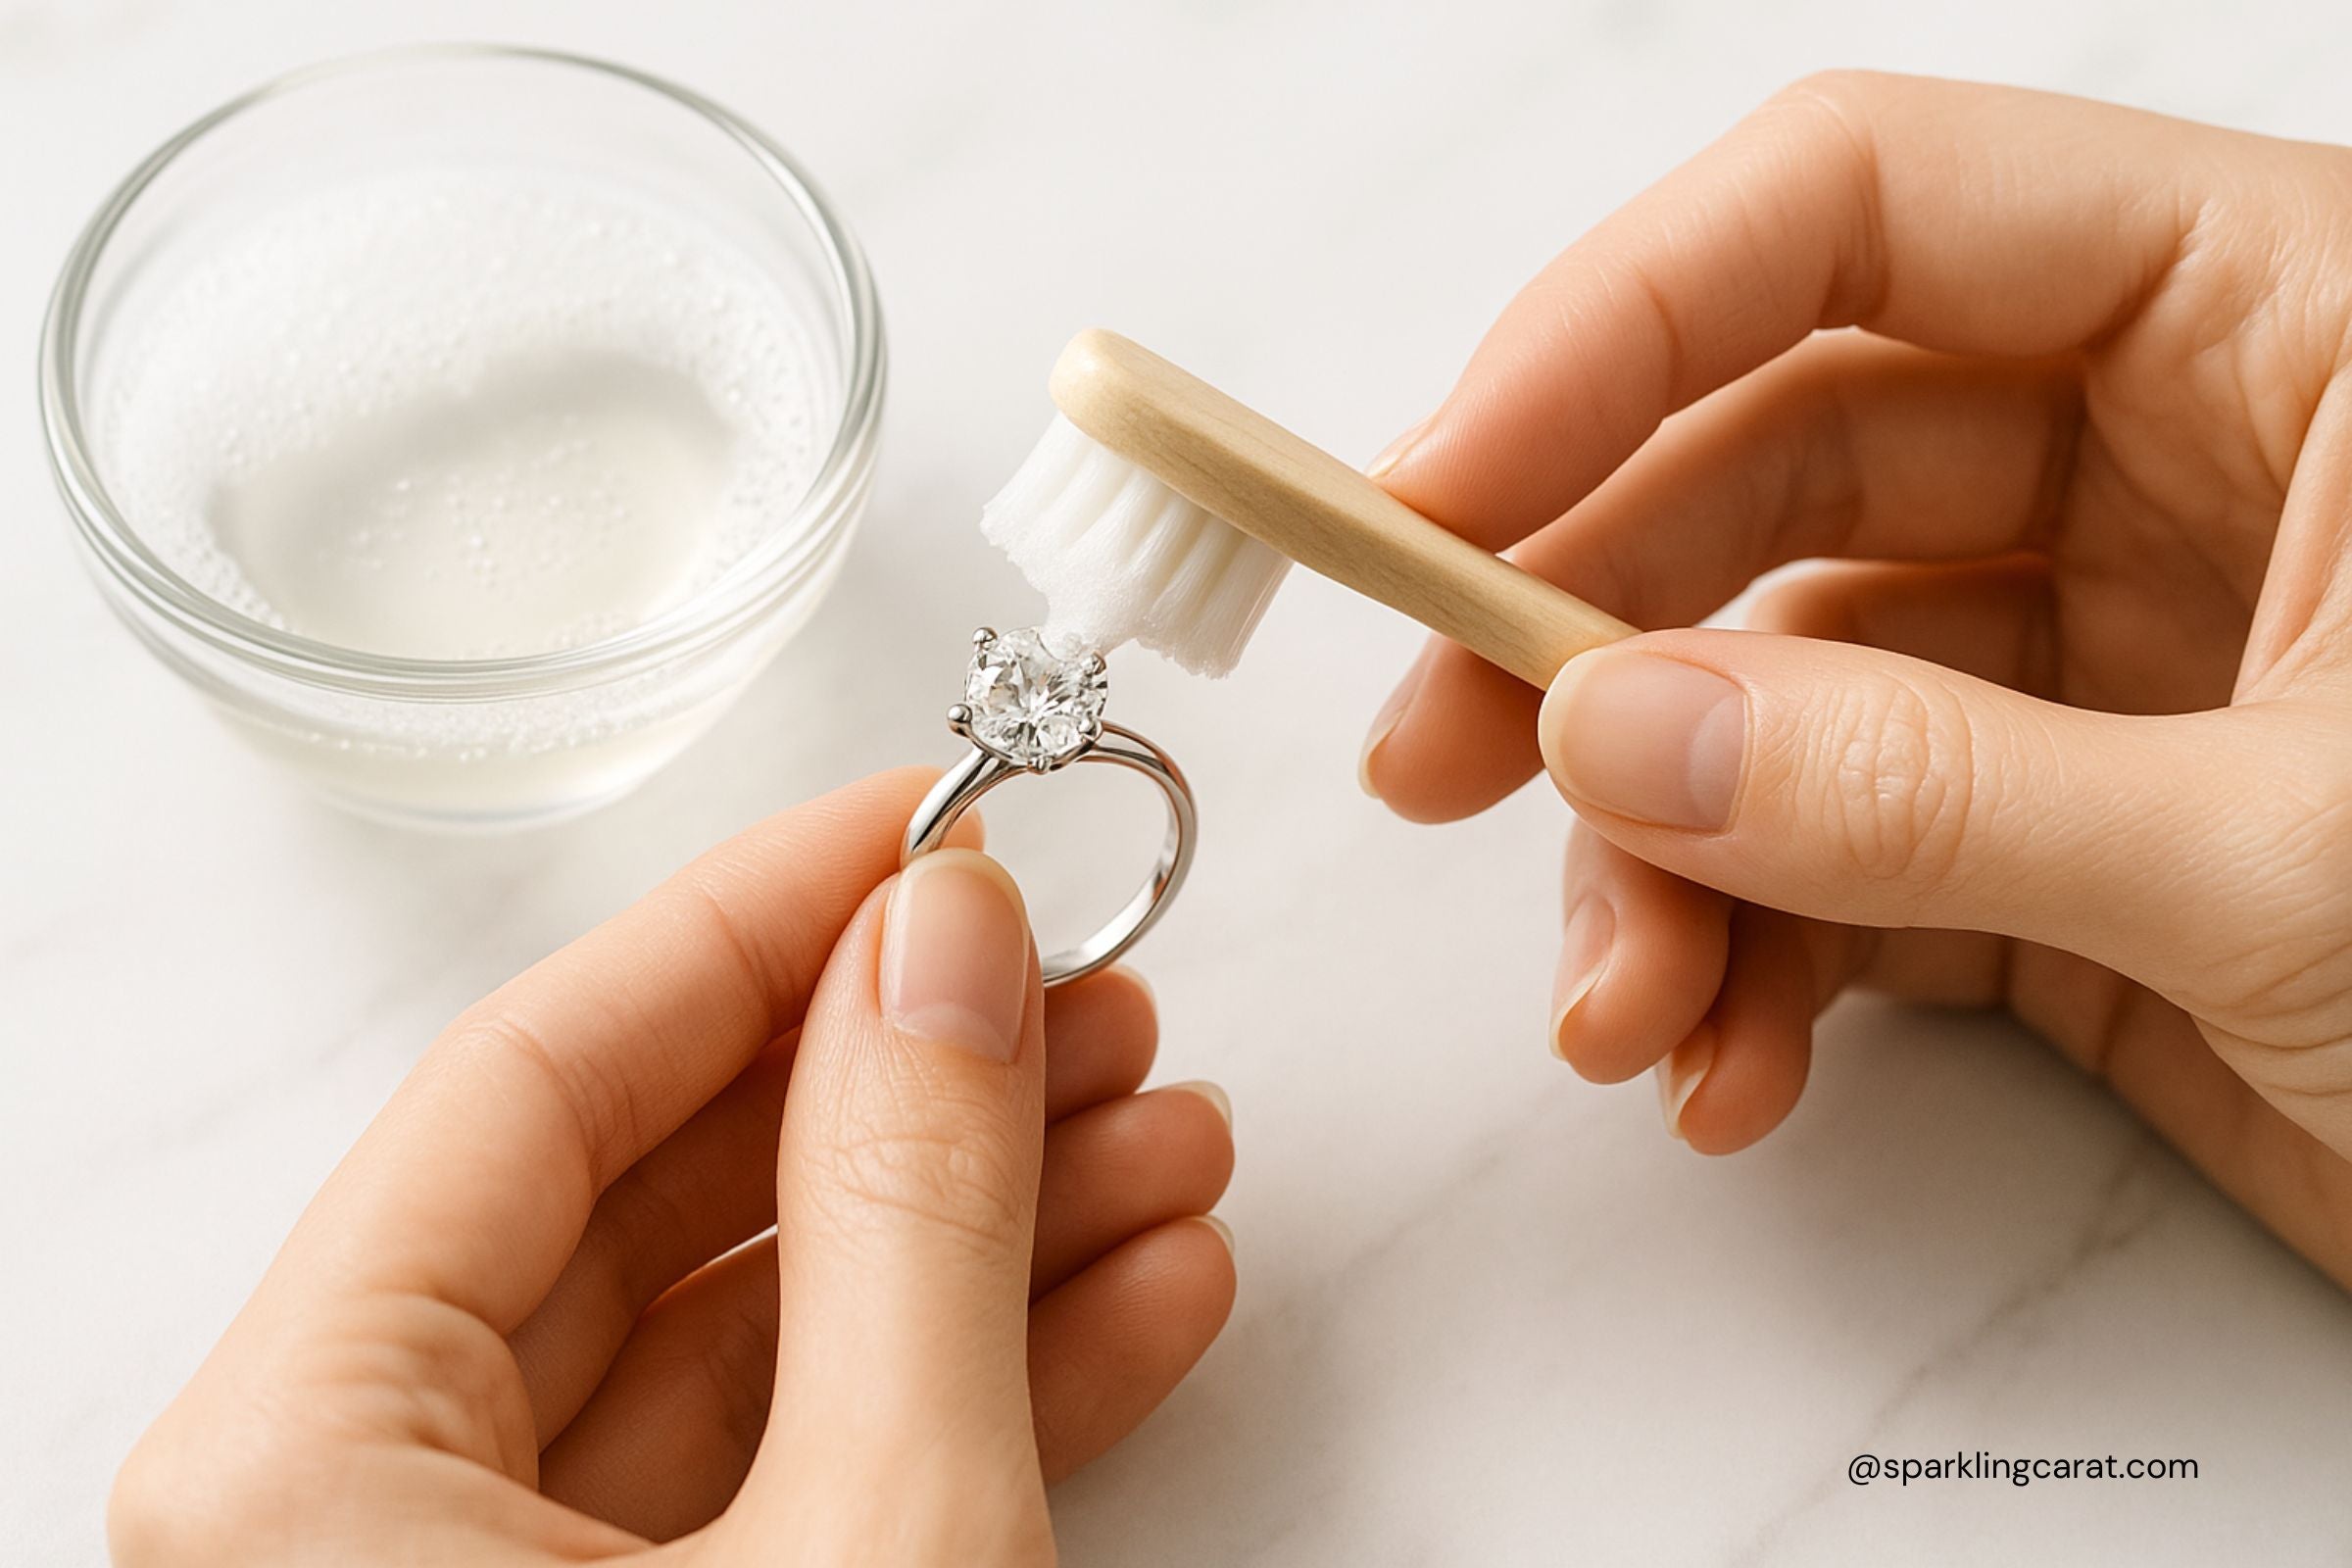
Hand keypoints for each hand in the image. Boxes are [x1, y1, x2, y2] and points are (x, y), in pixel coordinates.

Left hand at [109, 769, 1235, 1564]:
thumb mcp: (877, 1536)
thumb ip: (907, 1219)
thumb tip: (946, 944)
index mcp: (303, 1469)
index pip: (537, 1078)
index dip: (762, 918)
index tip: (932, 822)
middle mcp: (360, 1526)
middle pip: (661, 1201)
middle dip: (922, 1089)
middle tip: (1089, 991)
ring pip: (759, 1339)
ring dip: (992, 1235)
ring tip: (1171, 1138)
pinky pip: (800, 1477)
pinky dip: (976, 1386)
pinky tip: (1141, 1290)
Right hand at [1359, 73, 2351, 1283]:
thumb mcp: (2310, 851)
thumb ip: (1937, 785)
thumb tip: (1614, 731)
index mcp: (2281, 327)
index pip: (1867, 214)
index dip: (1617, 326)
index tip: (1434, 486)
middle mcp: (2169, 467)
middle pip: (1772, 467)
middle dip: (1584, 628)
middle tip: (1434, 754)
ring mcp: (2103, 667)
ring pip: (1775, 698)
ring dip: (1658, 856)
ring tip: (1623, 1007)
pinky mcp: (2066, 852)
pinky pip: (1833, 867)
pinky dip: (1749, 966)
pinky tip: (1721, 1059)